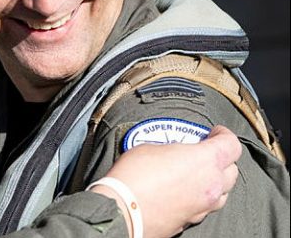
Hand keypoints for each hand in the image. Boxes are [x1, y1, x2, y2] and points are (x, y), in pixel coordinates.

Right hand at [90, 125, 240, 237]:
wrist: (121, 210)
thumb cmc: (133, 177)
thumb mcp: (151, 148)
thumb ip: (171, 150)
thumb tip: (171, 153)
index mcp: (205, 160)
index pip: (232, 145)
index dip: (224, 135)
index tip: (215, 133)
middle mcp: (211, 184)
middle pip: (231, 170)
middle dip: (220, 159)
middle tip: (202, 152)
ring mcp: (203, 206)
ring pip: (222, 191)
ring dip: (213, 180)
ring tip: (195, 174)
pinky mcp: (192, 221)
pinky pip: (204, 206)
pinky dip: (199, 197)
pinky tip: (182, 192)